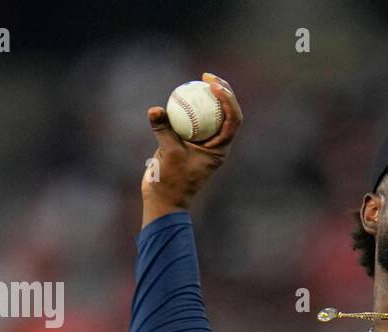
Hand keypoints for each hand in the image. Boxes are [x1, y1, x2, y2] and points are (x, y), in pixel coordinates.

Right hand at [141, 73, 242, 226]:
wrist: (164, 199)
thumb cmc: (171, 182)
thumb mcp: (168, 154)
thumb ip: (163, 130)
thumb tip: (155, 110)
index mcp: (221, 149)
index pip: (233, 120)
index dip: (229, 100)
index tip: (215, 86)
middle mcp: (216, 144)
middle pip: (226, 113)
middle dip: (222, 91)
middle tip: (208, 77)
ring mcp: (203, 142)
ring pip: (210, 114)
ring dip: (207, 97)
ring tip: (199, 79)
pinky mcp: (189, 141)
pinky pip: (192, 119)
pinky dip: (188, 106)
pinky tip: (179, 93)